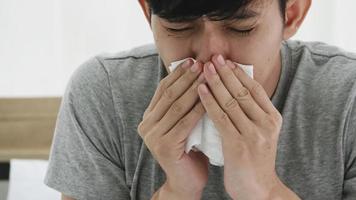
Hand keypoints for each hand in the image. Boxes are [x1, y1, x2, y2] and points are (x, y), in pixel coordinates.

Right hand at [138, 59, 208, 198]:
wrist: (186, 181)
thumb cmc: (189, 150)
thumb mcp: (182, 123)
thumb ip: (182, 105)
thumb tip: (196, 74)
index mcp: (149, 117)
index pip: (163, 89)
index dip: (178, 74)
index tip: (193, 60)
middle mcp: (146, 125)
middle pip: (169, 95)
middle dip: (186, 77)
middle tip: (202, 63)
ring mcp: (153, 136)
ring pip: (177, 106)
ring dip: (193, 89)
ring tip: (207, 75)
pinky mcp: (164, 146)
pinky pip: (185, 122)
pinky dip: (198, 108)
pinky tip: (210, 98)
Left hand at [197, 54, 283, 198]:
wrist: (258, 189)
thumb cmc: (254, 160)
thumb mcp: (260, 133)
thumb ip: (251, 113)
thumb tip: (235, 90)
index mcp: (273, 118)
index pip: (254, 88)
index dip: (238, 73)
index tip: (225, 60)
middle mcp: (266, 123)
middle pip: (242, 91)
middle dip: (226, 72)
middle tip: (213, 57)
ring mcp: (254, 134)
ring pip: (231, 101)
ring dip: (215, 82)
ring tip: (204, 68)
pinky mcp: (239, 144)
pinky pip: (220, 117)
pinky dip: (209, 101)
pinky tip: (200, 90)